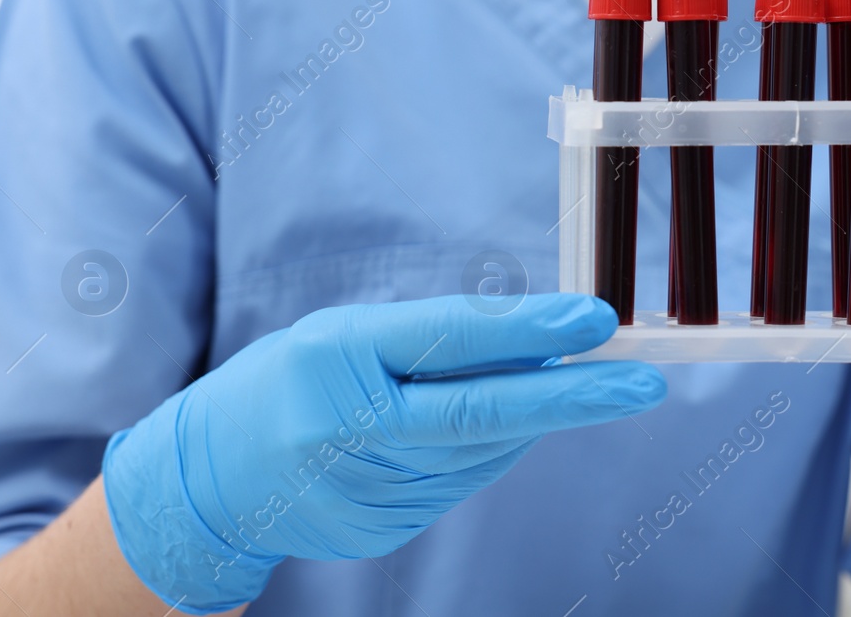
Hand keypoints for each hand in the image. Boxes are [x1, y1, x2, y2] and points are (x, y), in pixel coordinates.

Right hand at [103, 293, 663, 612]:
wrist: (208, 479)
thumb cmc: (295, 379)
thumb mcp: (349, 336)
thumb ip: (438, 340)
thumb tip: (542, 347)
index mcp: (333, 356)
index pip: (447, 339)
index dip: (527, 330)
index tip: (595, 319)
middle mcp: (345, 425)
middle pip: (477, 413)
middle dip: (570, 398)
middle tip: (642, 382)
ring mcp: (362, 488)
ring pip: (481, 451)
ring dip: (535, 418)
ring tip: (565, 385)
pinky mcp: (378, 530)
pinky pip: (460, 484)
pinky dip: (492, 452)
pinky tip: (497, 428)